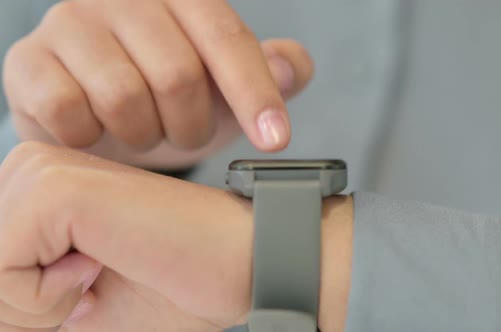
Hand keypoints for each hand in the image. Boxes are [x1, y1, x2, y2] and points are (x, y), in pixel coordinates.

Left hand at [0, 142, 351, 330]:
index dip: (27, 303)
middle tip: (96, 280)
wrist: (244, 260)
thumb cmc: (176, 284)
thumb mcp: (72, 303)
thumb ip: (20, 298)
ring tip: (101, 271)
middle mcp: (34, 166)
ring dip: (35, 303)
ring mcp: (44, 170)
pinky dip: (43, 296)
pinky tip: (101, 263)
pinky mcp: (57, 187)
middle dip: (26, 304)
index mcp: (39, 189)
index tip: (90, 283)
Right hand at [3, 0, 313, 167]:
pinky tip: (99, 135)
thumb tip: (290, 68)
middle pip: (177, 74)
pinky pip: (67, 111)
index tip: (276, 142)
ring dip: (145, 136)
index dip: (256, 94)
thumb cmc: (170, 99)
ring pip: (123, 97)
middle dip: (192, 125)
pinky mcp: (28, 61)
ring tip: (145, 134)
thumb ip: (268, 70)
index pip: (226, 39)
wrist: (100, 117)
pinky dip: (93, 139)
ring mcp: (70, 24)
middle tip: (186, 134)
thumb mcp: (228, 88)